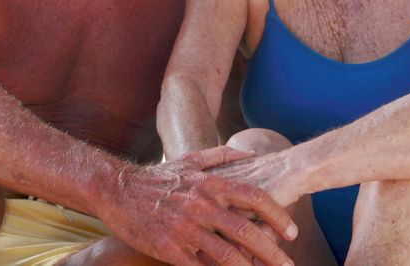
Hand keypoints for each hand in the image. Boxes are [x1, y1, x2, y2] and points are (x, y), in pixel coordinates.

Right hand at [96, 146, 297, 265]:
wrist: (117, 189)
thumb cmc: (158, 177)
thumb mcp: (191, 159)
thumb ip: (224, 156)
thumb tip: (254, 154)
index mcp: (210, 184)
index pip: (255, 198)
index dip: (278, 216)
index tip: (292, 232)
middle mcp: (201, 205)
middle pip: (246, 230)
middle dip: (272, 250)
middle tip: (288, 263)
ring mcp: (185, 228)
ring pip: (227, 254)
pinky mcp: (169, 248)